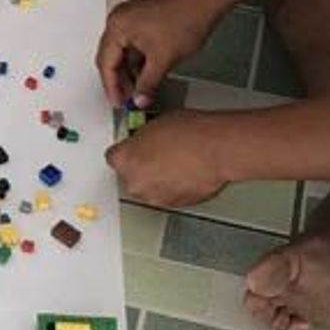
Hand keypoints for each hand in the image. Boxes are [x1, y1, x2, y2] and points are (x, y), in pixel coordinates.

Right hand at [96, 0, 221, 107]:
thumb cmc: (185, 18)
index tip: (118, 102)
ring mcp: (130, 18)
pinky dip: (137, 61)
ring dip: (129, 72)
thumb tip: (140, 99)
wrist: (204, 2)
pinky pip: (132, 45)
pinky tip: (146, 74)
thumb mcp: (163, 60)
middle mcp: (119, 20)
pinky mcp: (141, 19)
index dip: (112, 87)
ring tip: (139, 90)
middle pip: (110, 58)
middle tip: (128, 99)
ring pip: (122, 52)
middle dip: (119, 80)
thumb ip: (148, 84)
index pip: (106, 63)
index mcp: (117, 27)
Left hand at [106, 111, 228, 208]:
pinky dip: (172, 187)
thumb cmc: (189, 133)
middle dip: (141, 166)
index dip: (127, 150)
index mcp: (123, 159)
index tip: (135, 147)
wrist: (215, 150)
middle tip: (158, 154)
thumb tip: (144, 140)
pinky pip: (166, 195)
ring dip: (156, 179)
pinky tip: (184, 172)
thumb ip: (142, 137)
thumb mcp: (155, 123)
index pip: (114, 157)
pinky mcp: (172, 205)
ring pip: (148, 187)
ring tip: (175, 163)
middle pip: (130, 175)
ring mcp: (153, 196)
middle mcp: (134, 182)